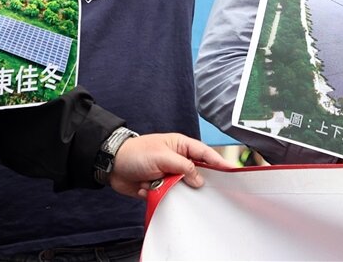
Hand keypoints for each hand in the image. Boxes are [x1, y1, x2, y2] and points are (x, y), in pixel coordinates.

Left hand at [107, 132, 229, 199]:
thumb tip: (199, 179)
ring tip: (160, 184)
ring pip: (182, 187)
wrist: (112, 165)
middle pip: (196, 173)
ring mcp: (168, 174)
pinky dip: (157, 194)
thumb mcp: (163, 157)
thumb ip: (183, 167)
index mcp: (180, 146)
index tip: (231, 171)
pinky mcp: (158, 187)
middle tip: (198, 188)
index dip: (218, 162)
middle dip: (194, 181)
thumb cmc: (136, 153)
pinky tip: (146, 186)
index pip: (204, 154)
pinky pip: (167, 195)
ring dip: (171, 189)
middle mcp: (176, 160)